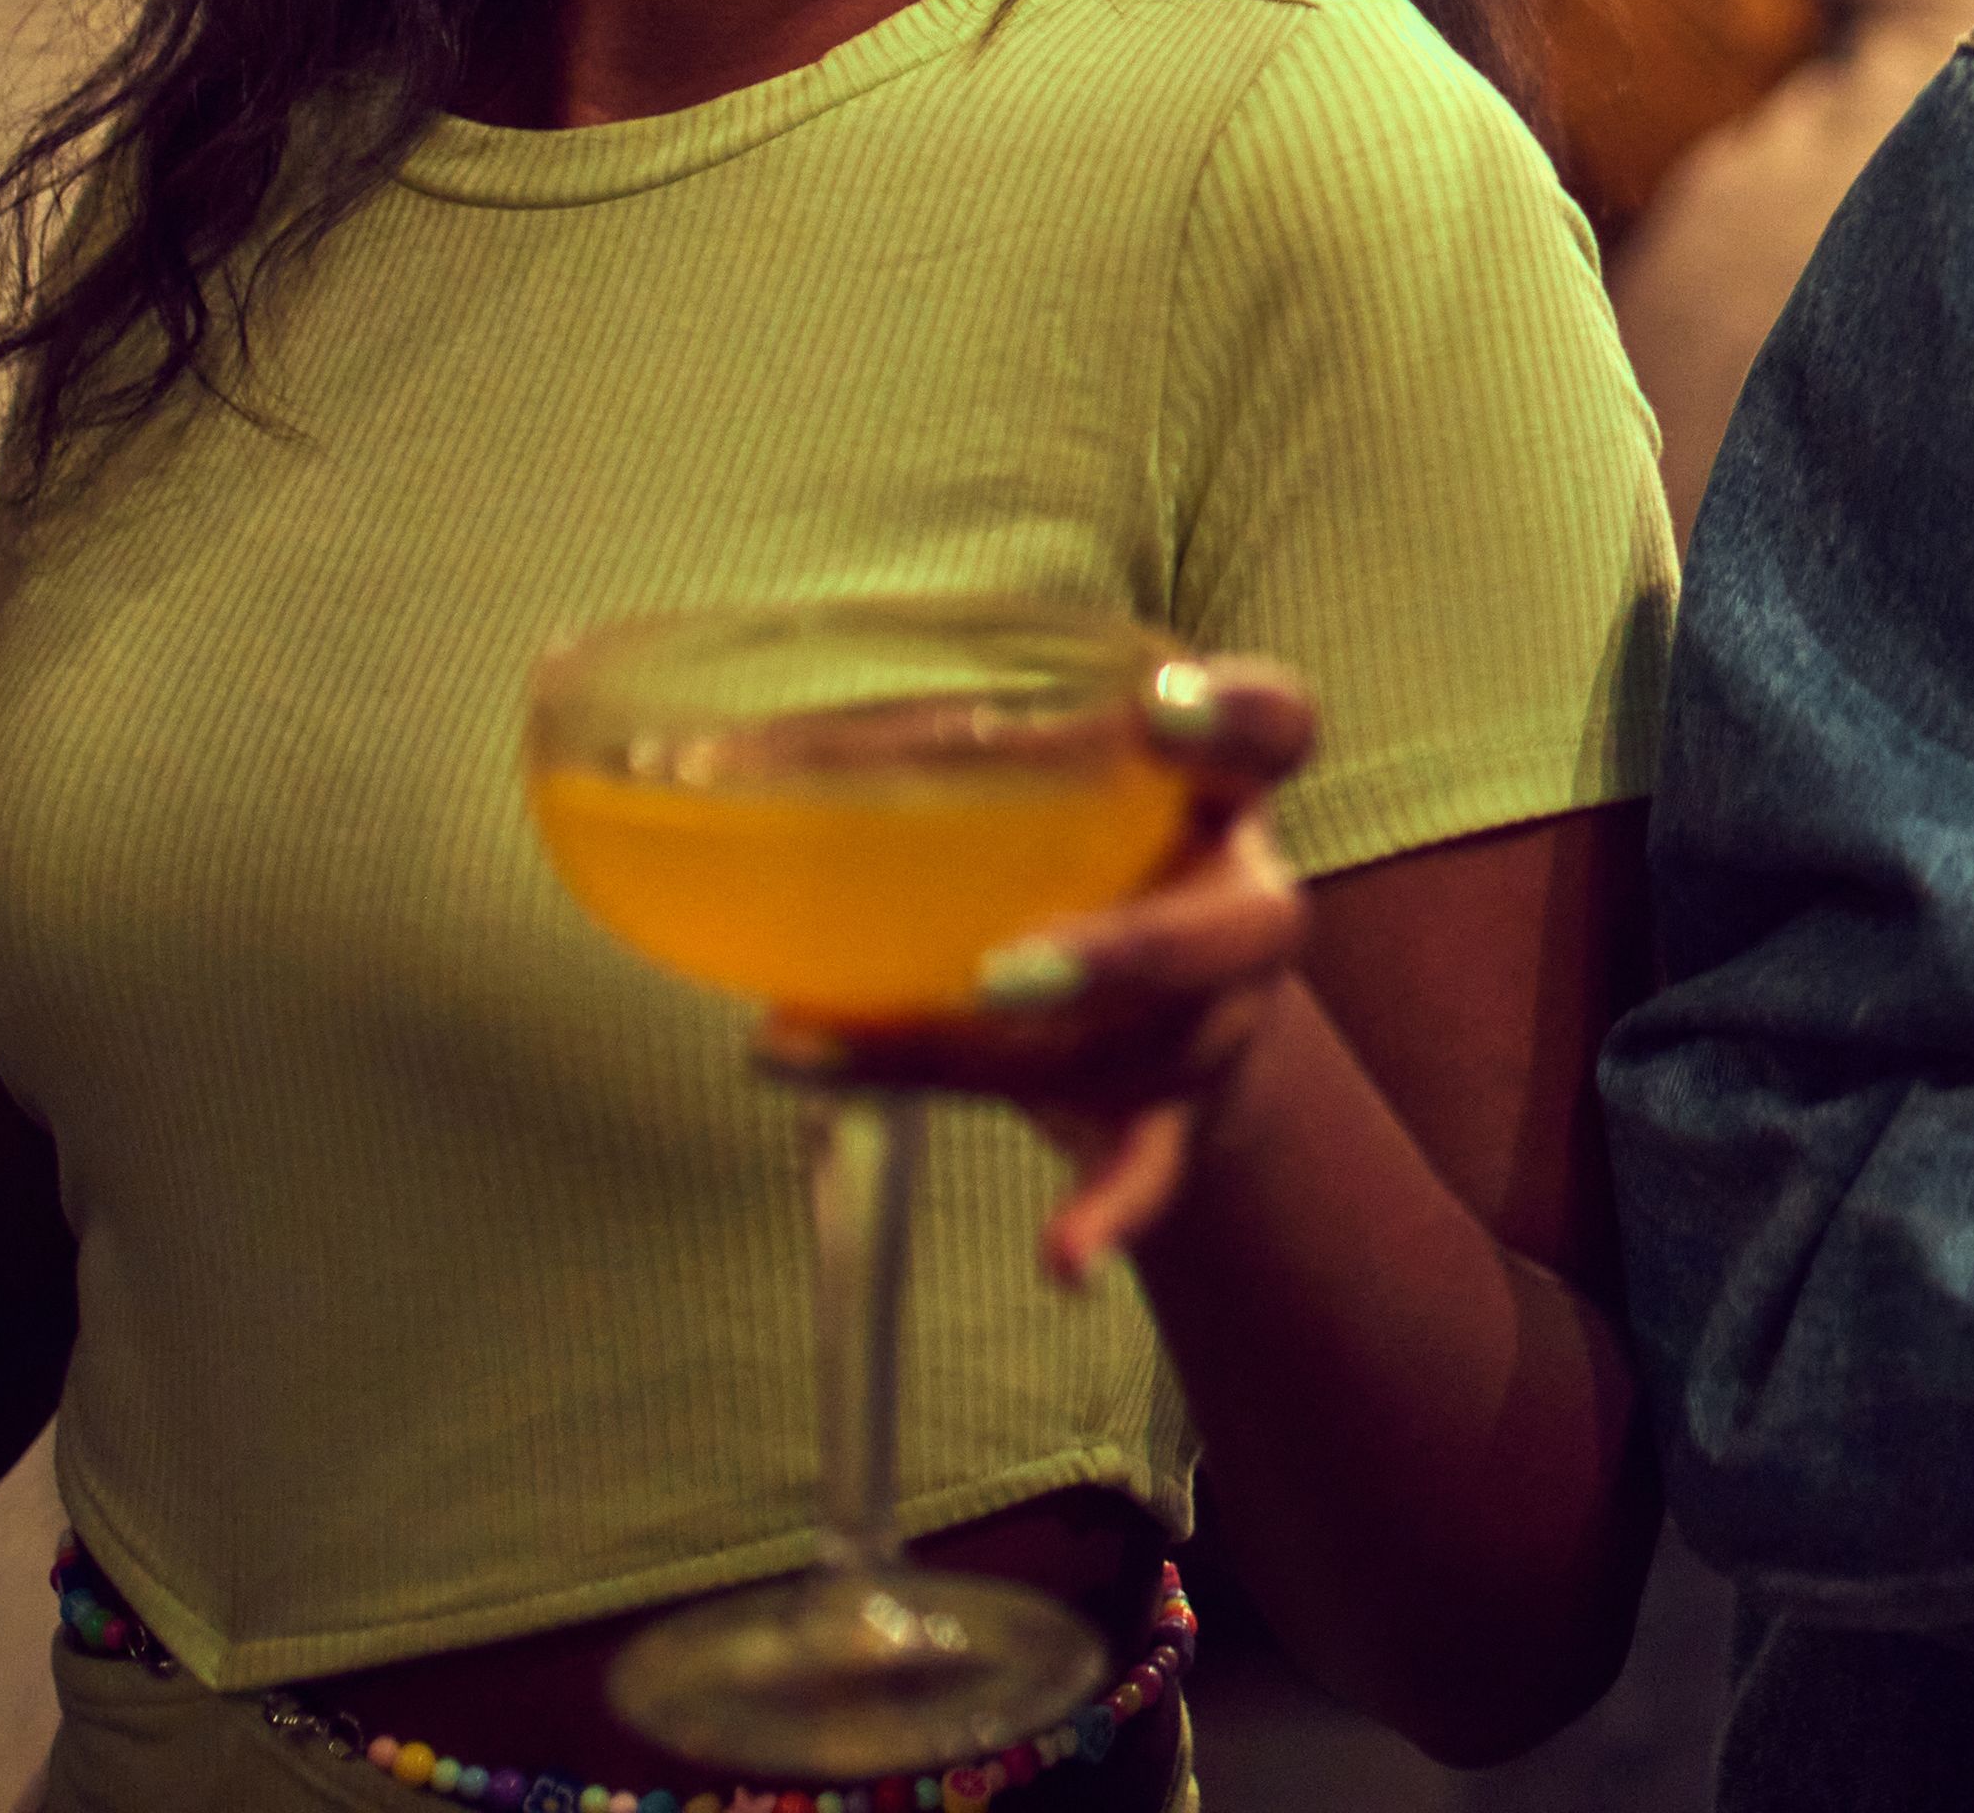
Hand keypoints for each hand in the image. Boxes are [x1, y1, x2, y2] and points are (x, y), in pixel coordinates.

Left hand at [788, 656, 1325, 1282]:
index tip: (1153, 713)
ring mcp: (1222, 1016)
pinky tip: (1061, 1260)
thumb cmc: (1058, 863)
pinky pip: (1151, 1166)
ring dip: (996, 1069)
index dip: (1230, 715)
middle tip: (1001, 977)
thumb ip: (900, 767)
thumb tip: (702, 765)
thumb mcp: (1012, 798)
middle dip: (1127, 954)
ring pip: (1150, 1051)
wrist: (1148, 1008)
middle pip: (1240, 926)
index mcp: (1208, 786)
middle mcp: (1239, 897)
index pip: (1270, 725)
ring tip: (836, 1062)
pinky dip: (1107, 1213)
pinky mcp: (1179, 1113)